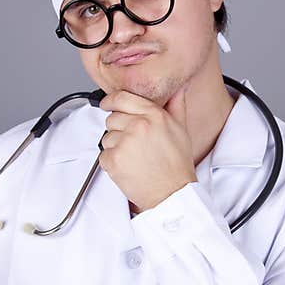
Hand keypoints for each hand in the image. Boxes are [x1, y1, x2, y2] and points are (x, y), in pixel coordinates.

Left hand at [97, 86, 197, 212]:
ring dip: (116, 148)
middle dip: (119, 130)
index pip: (122, 98)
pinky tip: (128, 168)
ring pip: (106, 138)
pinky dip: (112, 163)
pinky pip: (103, 155)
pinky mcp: (114, 159)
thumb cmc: (177, 166)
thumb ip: (176, 106)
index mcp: (154, 115)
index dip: (111, 101)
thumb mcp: (181, 130)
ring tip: (134, 159)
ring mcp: (125, 142)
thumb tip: (176, 90)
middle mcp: (139, 126)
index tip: (106, 103)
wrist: (172, 194)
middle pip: (112, 119)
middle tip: (134, 146)